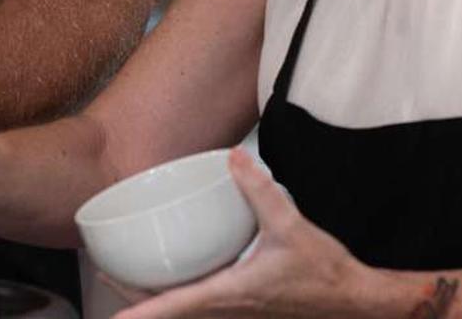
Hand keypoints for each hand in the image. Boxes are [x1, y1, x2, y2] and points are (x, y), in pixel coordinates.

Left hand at [115, 149, 368, 318]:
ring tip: (129, 282)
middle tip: (105, 278)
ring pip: (188, 312)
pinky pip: (205, 307)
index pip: (174, 306)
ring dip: (158, 301)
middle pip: (172, 312)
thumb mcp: (291, 226)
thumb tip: (234, 158)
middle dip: (136, 302)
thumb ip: (260, 191)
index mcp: (230, 293)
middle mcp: (228, 308)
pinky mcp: (248, 307)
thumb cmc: (326, 272)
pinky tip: (179, 279)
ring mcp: (238, 313)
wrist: (356, 300)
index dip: (141, 314)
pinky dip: (184, 296)